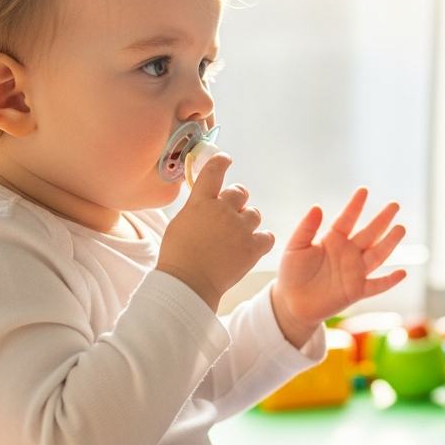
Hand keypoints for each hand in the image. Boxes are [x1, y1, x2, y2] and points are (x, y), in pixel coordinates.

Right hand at [157, 154, 274, 310]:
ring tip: (235, 237)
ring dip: (247, 222)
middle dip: (236, 201)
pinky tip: (251, 247)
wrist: (188, 283)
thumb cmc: (178, 256)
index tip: (225, 160)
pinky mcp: (253, 247)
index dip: (221, 161)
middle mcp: (222, 210)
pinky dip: (261, 241)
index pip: (214, 170)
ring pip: (254, 213)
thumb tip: (205, 201)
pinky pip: (267, 236)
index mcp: (200, 202)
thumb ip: (196, 208)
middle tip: (229, 216)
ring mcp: (240, 228)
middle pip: (240, 192)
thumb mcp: (180, 223)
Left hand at [272, 188, 405, 347]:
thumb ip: (305, 228)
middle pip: (370, 233)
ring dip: (389, 242)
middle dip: (382, 219)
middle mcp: (348, 253)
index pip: (348, 218)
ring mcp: (355, 271)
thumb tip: (317, 207)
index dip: (355, 205)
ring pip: (377, 255)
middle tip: (394, 205)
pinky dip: (390, 280)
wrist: (292, 303)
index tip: (363, 190)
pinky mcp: (357, 291)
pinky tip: (402, 272)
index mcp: (334, 239)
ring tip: (400, 228)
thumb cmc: (292, 273)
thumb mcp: (294, 248)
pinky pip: (377, 285)